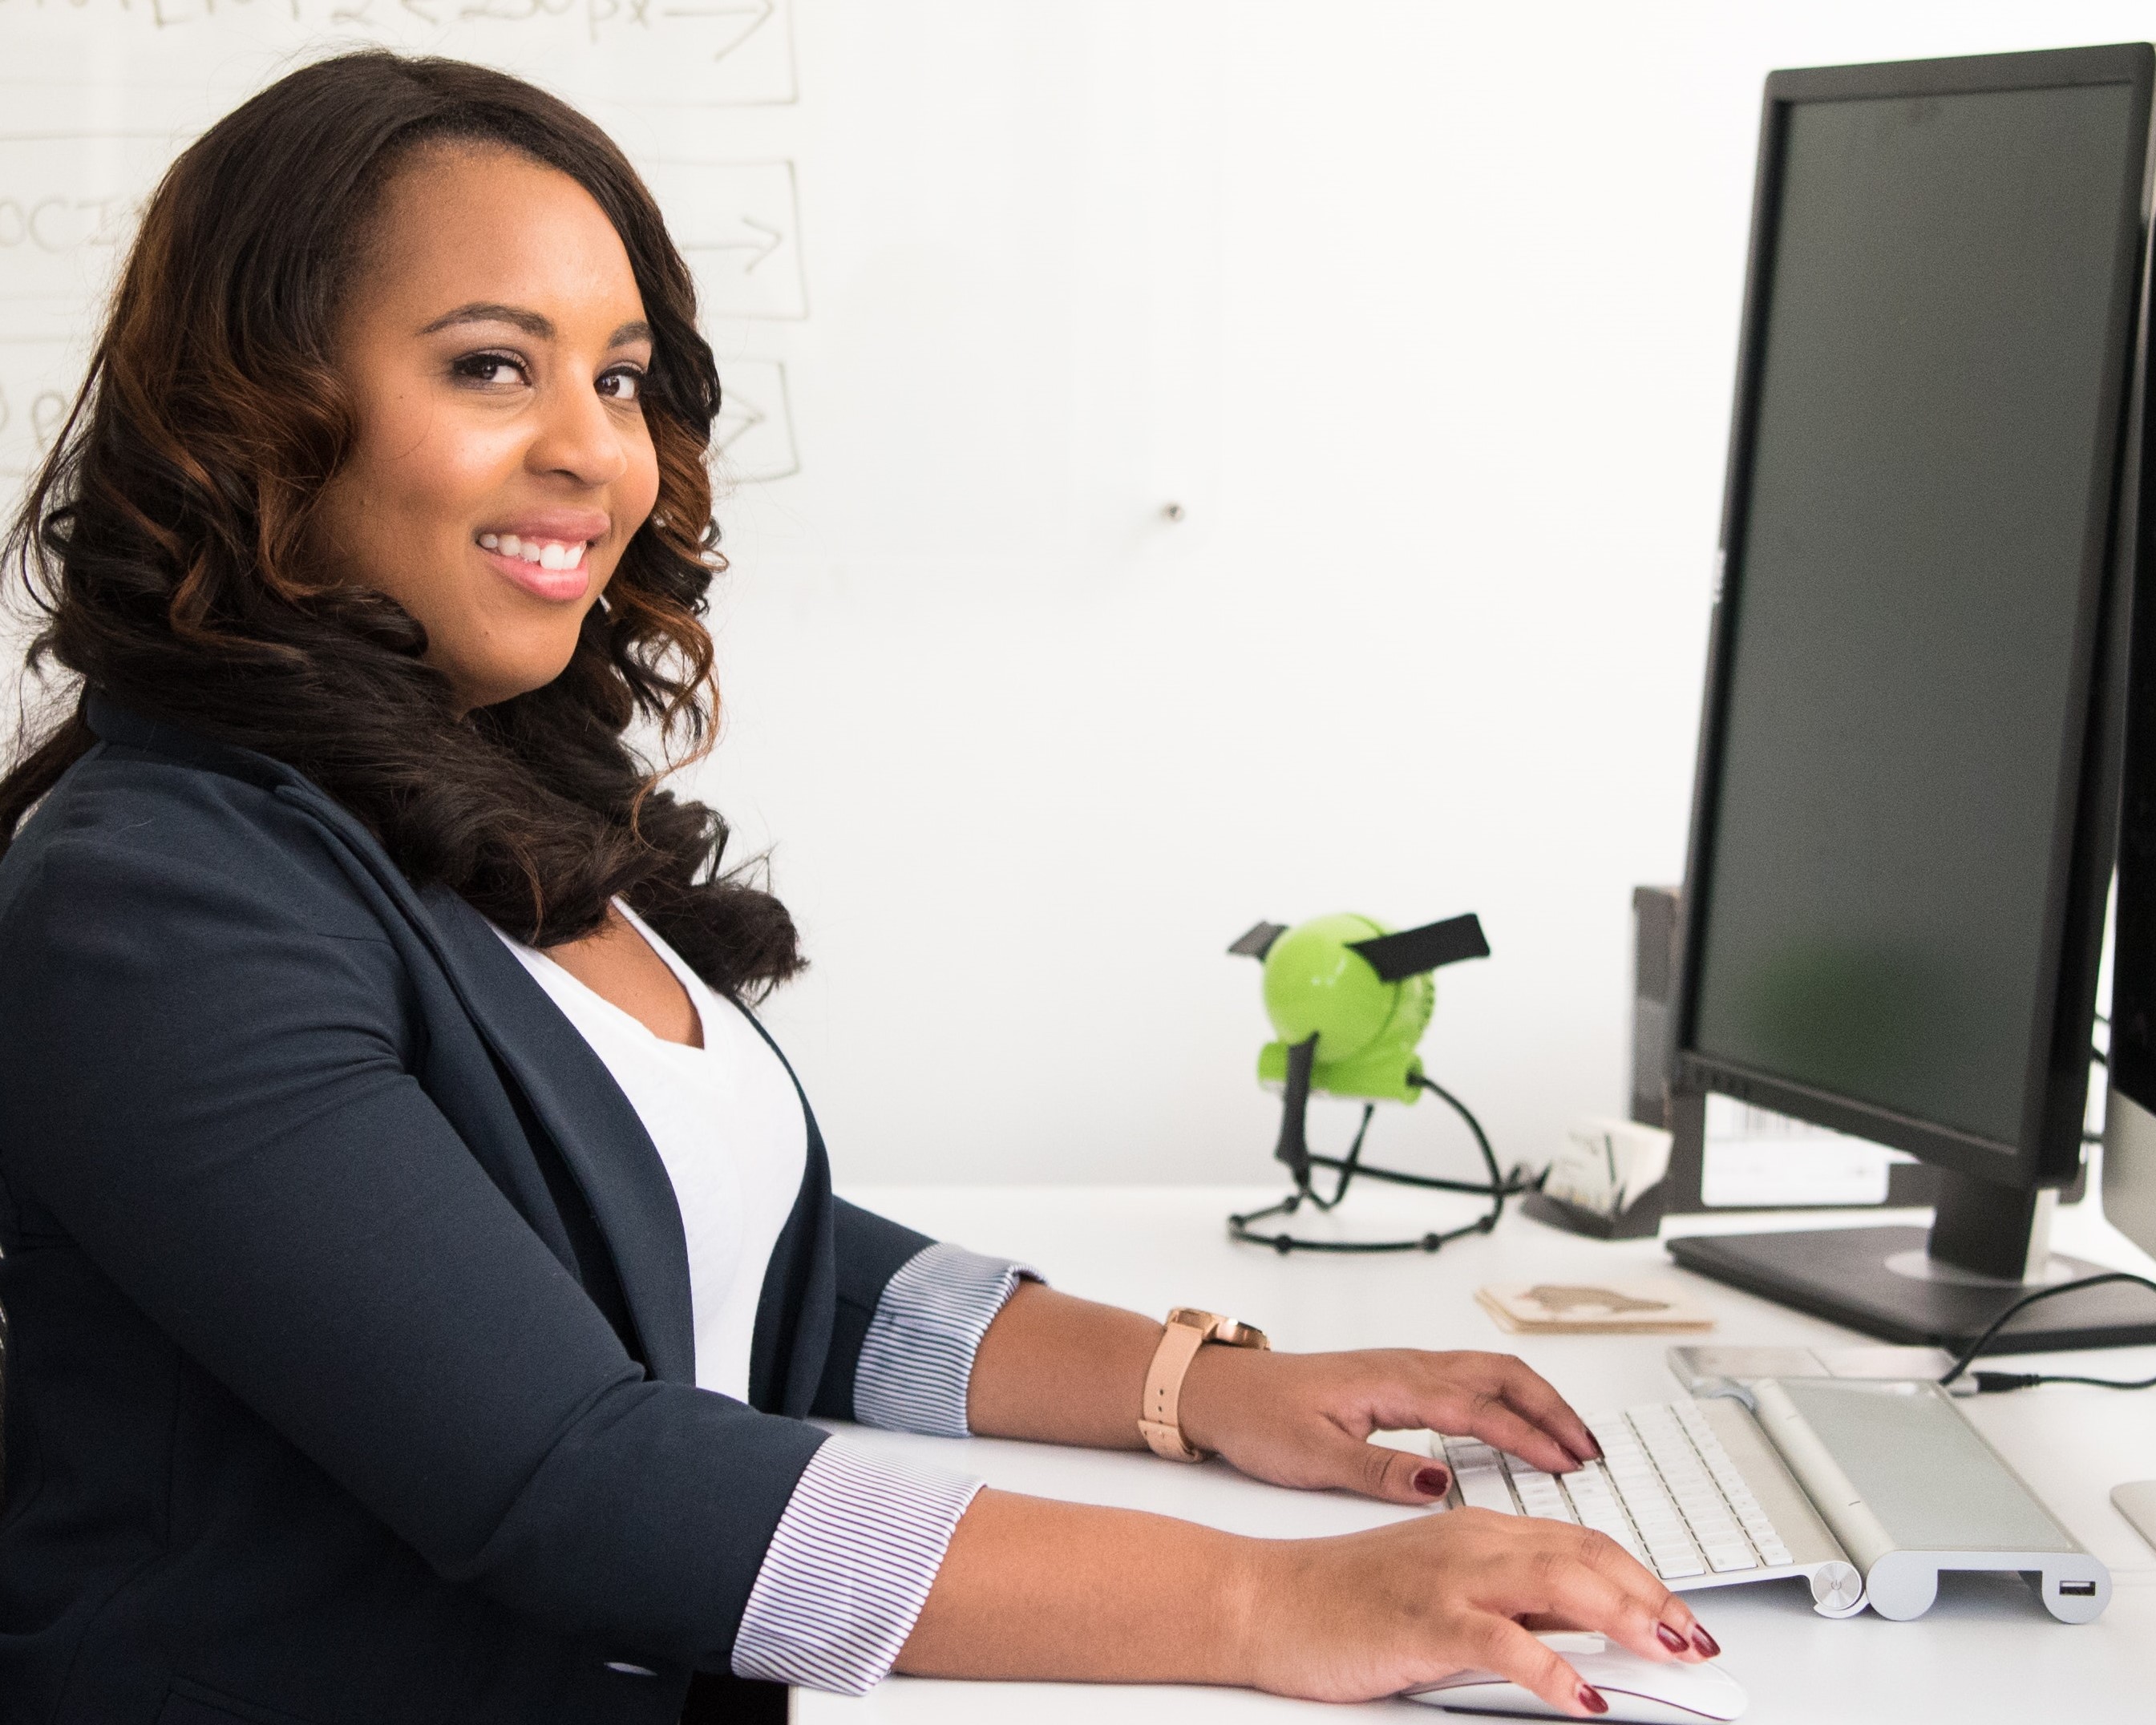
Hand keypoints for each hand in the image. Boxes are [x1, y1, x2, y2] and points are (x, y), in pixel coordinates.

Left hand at [1178, 1343, 1601, 1502]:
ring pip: (1488, 1370)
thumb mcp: (1313, 1456)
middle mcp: (1405, 1367)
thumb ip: (1379, 1471)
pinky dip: (1507, 1395)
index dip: (1529, 1436)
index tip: (1568, 1462)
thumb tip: (1440, 1483)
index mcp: (1392, 1385)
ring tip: (1570, 1438)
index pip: (1478, 1407)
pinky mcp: (1396, 1378)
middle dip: (1551, 1409)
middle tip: (1589, 1450)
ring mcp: (1403, 1368)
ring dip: (1535, 1398)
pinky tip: (1517, 1423)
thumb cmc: (1259, 1418)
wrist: (1221, 1390)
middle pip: (1499, 1375)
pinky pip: (1469, 1376)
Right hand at [1241, 1507, 1716, 1712]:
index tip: (1682, 1616)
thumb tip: (1575, 1632)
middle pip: (1586, 1557)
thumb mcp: (1437, 1590)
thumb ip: (1505, 1603)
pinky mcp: (1424, 1620)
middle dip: (1653, 1597)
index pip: (1583, 1543)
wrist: (1264, 1599)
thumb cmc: (1341, 1601)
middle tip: (1695, 1640)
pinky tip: (1586, 1699)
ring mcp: (1450, 1578)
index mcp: (1478, 1531)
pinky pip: (1505, 1644)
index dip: (1643, 1577)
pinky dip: (1554, 1671)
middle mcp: (1472, 1543)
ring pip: (1560, 1584)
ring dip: (1626, 1619)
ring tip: (1668, 1654)